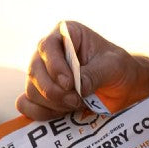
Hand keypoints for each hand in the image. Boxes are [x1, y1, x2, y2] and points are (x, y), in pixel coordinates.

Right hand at [16, 21, 147, 120]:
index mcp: (66, 34)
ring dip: (52, 103)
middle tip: (76, 100)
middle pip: (34, 70)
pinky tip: (61, 113)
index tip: (69, 83)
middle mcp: (49, 52)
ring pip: (31, 90)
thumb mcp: (113, 67)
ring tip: (76, 104)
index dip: (54, 66)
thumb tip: (76, 87)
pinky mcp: (40, 94)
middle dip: (54, 90)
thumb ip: (94, 74)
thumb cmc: (119, 68)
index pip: (47, 46)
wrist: (122, 87)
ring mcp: (42, 73)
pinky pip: (26, 104)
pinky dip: (40, 113)